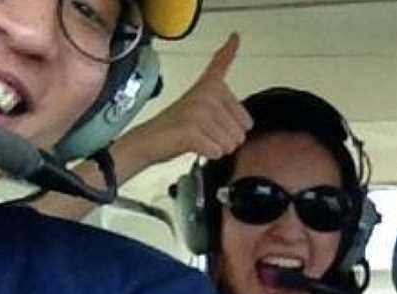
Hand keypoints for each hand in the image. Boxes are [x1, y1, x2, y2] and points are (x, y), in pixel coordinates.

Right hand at [123, 32, 251, 163]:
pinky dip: (210, 155)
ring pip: (232, 143)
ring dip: (218, 148)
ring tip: (200, 138)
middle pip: (242, 129)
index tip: (235, 36)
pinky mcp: (192, 130)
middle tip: (205, 132)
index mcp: (209, 85)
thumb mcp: (201, 110)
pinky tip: (195, 147)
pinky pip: (218, 152)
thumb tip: (247, 125)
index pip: (221, 63)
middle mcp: (206, 93)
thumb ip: (222, 109)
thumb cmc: (178, 129)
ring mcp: (199, 111)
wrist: (149, 141)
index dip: (229, 49)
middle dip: (227, 139)